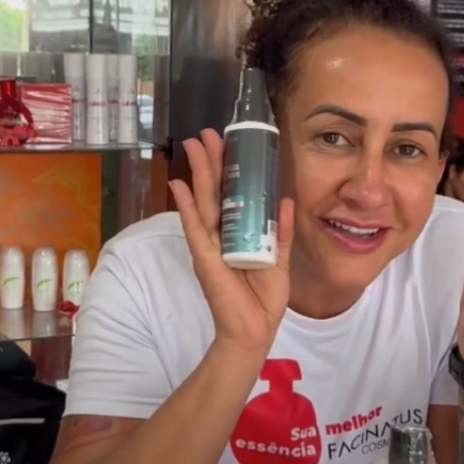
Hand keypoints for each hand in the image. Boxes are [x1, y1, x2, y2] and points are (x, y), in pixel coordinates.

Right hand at [169, 128, 294, 354]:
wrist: (256, 329)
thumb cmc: (264, 298)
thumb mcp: (280, 258)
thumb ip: (281, 230)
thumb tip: (285, 199)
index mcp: (238, 233)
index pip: (231, 195)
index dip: (229, 169)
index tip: (228, 143)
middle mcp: (220, 235)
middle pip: (214, 191)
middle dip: (210, 161)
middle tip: (205, 133)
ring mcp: (209, 244)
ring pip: (203, 202)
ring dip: (197, 173)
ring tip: (193, 146)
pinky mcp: (204, 257)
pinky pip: (194, 228)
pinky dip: (186, 207)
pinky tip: (178, 185)